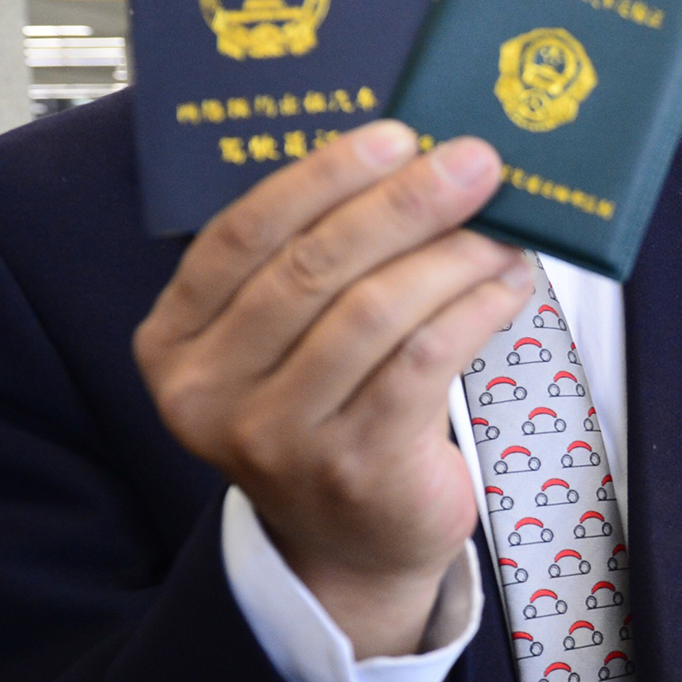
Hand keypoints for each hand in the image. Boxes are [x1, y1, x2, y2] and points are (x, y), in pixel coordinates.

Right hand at [135, 122, 532, 656]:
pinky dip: (473, 310)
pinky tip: (505, 285)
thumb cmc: (330, 417)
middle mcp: (210, 392)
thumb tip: (411, 162)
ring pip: (373, 313)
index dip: (323, 176)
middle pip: (313, 267)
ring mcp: (277, 437)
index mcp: (176, 340)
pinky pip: (423, 363)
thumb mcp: (288, 342)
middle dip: (404, 204)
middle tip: (472, 164)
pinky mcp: (354, 466)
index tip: (396, 135)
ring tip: (500, 230)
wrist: (350, 546)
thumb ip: (315, 263)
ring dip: (450, 257)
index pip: (242, 234)